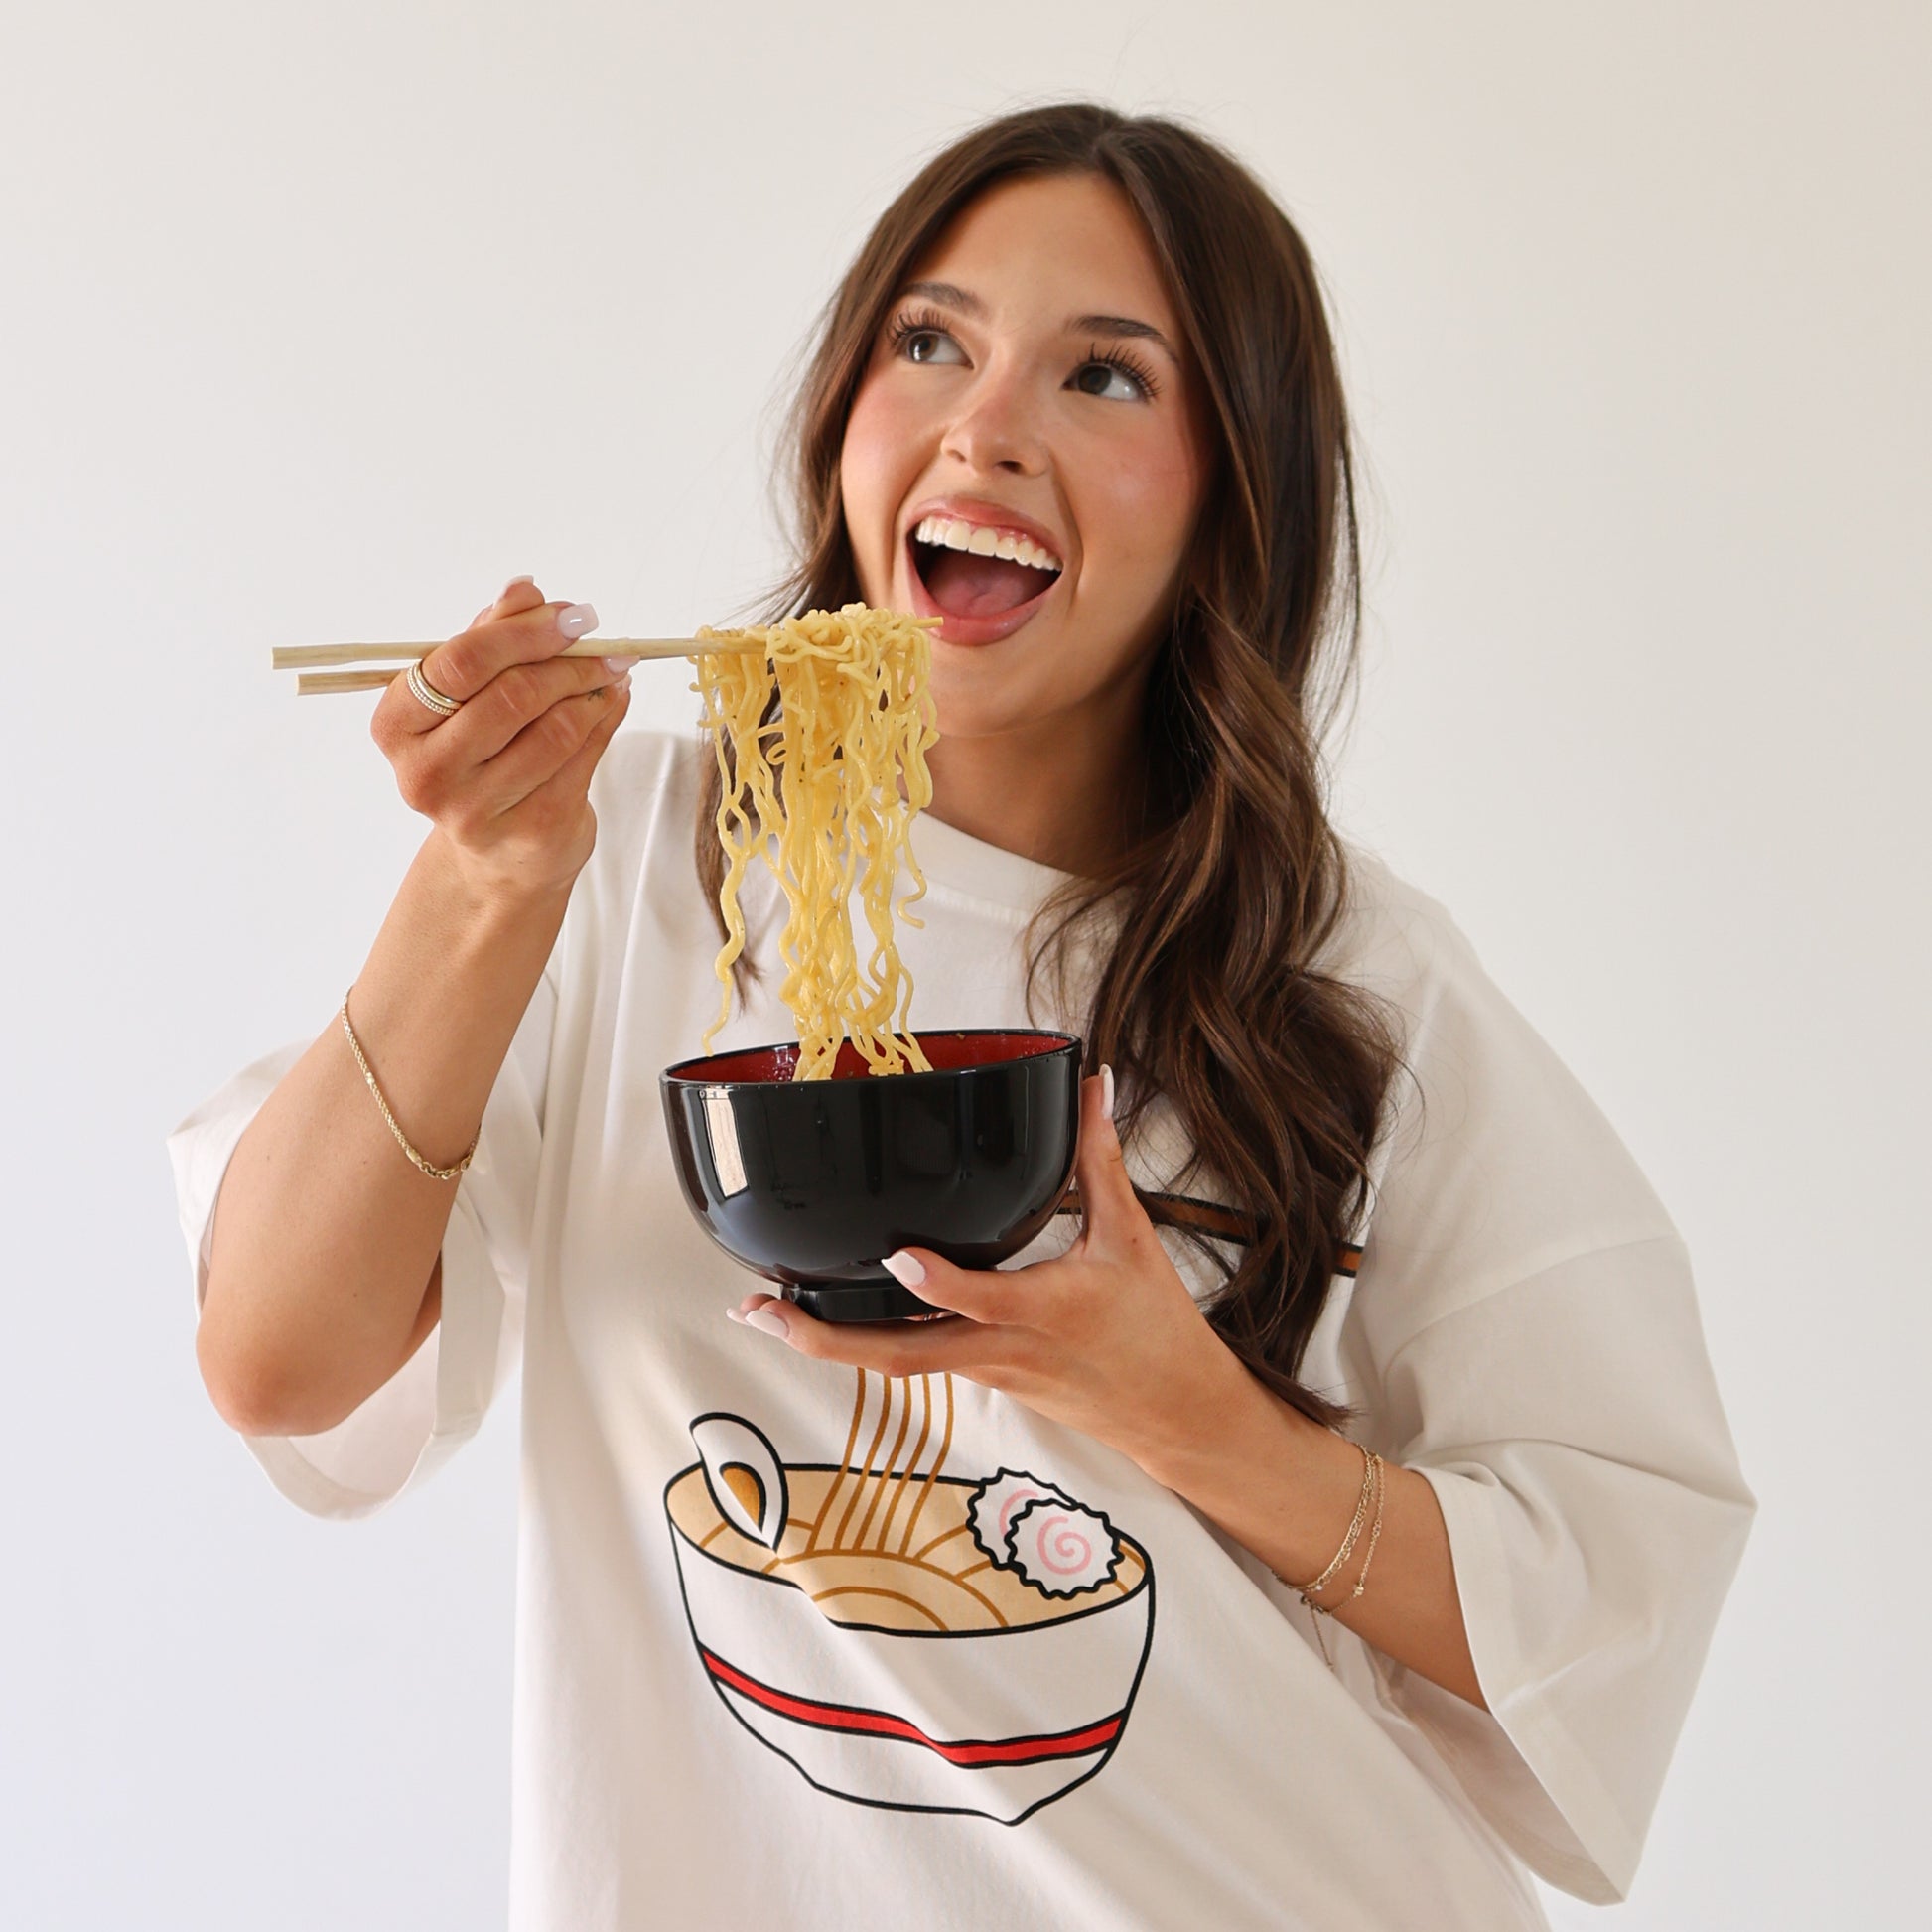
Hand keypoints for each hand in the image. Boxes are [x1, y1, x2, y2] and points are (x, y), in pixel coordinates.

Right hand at [370, 576, 632, 900]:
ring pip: (555, 728)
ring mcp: (475, 809)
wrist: (500, 851)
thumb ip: (492, 636)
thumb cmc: (481, 755)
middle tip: (603, 644)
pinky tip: (611, 701)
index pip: (461, 662)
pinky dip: (605, 720)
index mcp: (397, 724)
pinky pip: (582, 759)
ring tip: (609, 672)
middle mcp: (426, 772)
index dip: (523, 631)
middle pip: (512, 695)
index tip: (571, 615)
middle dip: (568, 661)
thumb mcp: (473, 691)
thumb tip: (524, 588)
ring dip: (593, 690)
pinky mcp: (529, 831)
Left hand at [728, 1070, 1246, 1471]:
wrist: (1174, 1414)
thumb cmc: (1156, 1329)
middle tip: (760, 1313)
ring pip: (897, 1365)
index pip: (984, 1300)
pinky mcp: (983, 1380)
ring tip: (765, 1314)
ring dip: (829, 1344)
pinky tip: (827, 1320)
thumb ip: (1099, 1157)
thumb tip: (1090, 1087)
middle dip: (825, 1340)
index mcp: (1049, 1311)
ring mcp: (988, 1372)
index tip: (898, 1257)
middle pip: (902, 1357)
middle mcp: (1006, 1350)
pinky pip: (915, 1361)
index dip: (938, 1284)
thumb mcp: (1132, 1235)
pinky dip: (866, 1342)